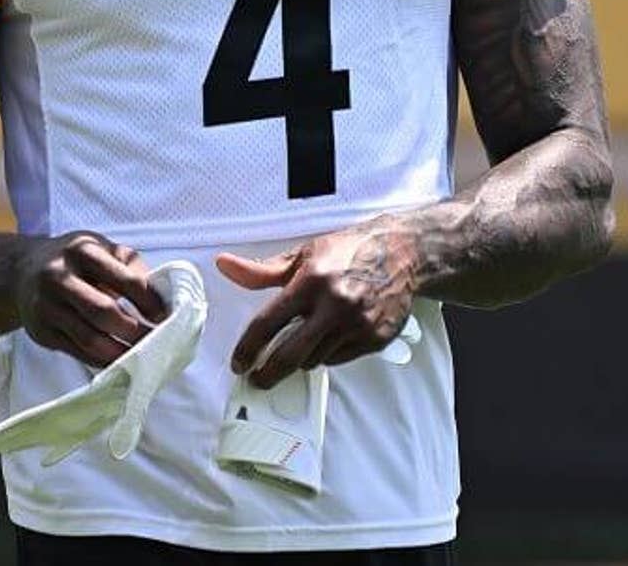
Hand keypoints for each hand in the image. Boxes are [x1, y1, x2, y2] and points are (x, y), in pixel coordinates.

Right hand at [11, 231, 167, 367]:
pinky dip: (102, 360)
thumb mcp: (103, 249)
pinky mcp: (40, 331)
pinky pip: (77, 352)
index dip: (149, 302)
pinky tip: (119, 360)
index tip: (164, 316)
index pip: (125, 280)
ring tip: (142, 357)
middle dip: (135, 332)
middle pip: (104, 313)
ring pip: (89, 338)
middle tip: (157, 342)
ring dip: (120, 353)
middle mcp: (59, 276)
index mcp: (82, 250)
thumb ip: (132, 267)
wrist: (23, 270)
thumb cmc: (76, 260)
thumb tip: (162, 298)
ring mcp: (46, 305)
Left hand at [217, 221, 418, 387]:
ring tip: (304, 340)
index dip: (248, 348)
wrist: (401, 253)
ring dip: (302, 357)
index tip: (239, 363)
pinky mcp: (375, 338)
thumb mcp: (304, 255)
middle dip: (268, 373)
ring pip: (315, 360)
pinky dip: (328, 353)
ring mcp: (357, 325)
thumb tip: (226, 266)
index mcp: (311, 281)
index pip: (268, 324)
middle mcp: (334, 305)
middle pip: (290, 355)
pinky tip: (330, 336)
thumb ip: (262, 270)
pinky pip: (339, 359)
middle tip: (258, 378)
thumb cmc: (349, 251)